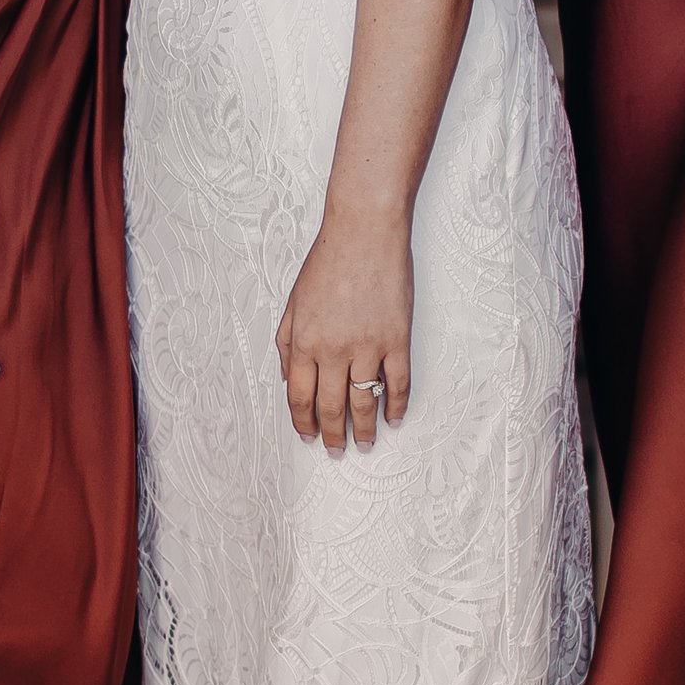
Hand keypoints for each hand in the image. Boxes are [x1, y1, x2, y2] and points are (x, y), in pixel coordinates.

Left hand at [275, 205, 411, 453]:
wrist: (364, 232)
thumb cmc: (327, 263)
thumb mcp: (293, 304)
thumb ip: (287, 344)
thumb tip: (287, 379)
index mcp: (304, 342)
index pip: (300, 397)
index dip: (303, 423)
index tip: (308, 438)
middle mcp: (334, 350)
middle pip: (331, 407)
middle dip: (332, 436)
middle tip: (336, 452)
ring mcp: (368, 346)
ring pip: (364, 403)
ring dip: (364, 430)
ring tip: (366, 445)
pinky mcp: (397, 339)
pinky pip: (398, 384)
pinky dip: (397, 406)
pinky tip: (394, 419)